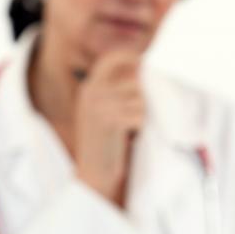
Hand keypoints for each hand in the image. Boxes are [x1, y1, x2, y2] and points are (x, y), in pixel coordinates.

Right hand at [73, 51, 144, 206]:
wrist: (95, 176)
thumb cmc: (108, 145)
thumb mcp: (108, 111)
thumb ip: (120, 90)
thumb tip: (144, 67)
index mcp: (89, 88)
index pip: (112, 58)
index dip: (131, 57)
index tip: (144, 65)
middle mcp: (91, 92)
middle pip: (133, 78)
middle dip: (143, 94)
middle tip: (140, 111)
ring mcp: (97, 105)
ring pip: (139, 97)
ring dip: (143, 113)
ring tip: (132, 128)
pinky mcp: (108, 120)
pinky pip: (138, 113)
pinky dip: (141, 125)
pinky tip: (131, 136)